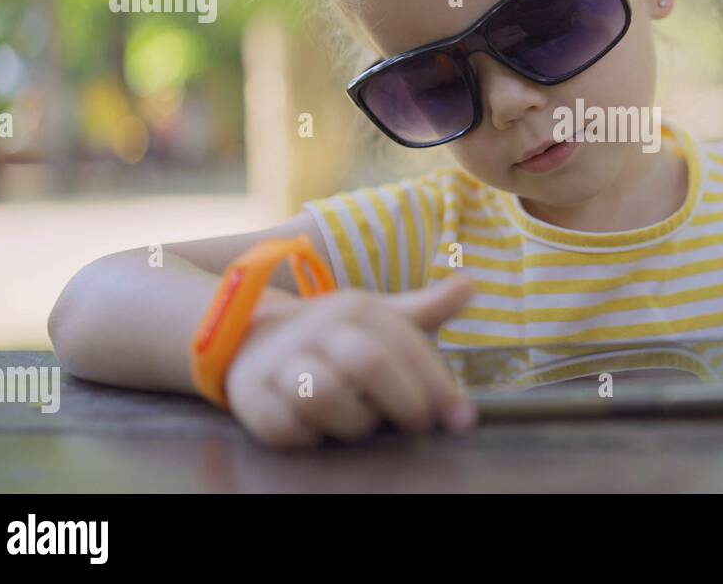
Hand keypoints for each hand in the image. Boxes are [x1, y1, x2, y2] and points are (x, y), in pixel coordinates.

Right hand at [223, 275, 475, 448]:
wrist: (251, 338)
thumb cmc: (334, 335)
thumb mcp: (379, 317)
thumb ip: (426, 309)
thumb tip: (471, 285)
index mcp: (355, 310)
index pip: (406, 345)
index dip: (439, 384)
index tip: (463, 419)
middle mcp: (317, 329)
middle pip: (369, 364)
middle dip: (404, 401)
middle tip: (420, 424)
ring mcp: (280, 362)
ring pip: (326, 397)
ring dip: (354, 422)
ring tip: (362, 422)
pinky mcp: (250, 396)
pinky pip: (286, 428)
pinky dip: (308, 438)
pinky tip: (318, 431)